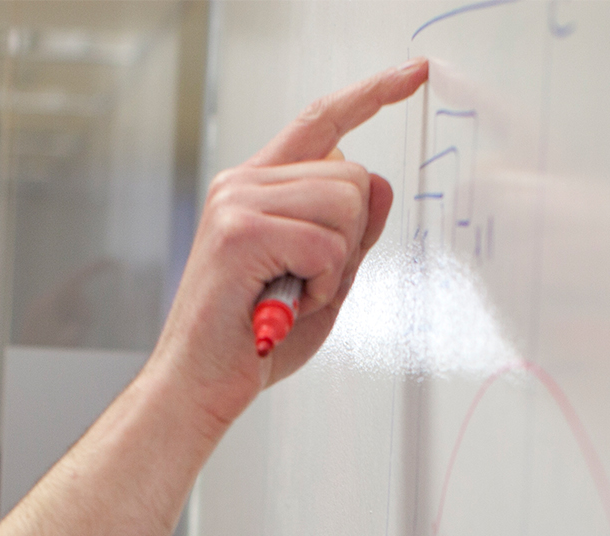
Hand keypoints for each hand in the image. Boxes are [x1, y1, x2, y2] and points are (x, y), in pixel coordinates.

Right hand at [148, 58, 428, 438]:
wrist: (197, 388)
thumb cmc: (249, 345)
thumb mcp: (320, 281)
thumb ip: (351, 234)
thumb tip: (379, 184)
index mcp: (254, 190)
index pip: (321, 123)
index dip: (370, 95)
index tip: (412, 73)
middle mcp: (241, 185)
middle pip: (353, 174)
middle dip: (352, 238)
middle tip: (307, 283)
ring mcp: (237, 204)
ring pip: (346, 202)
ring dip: (336, 263)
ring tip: (292, 295)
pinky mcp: (239, 233)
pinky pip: (326, 242)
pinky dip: (321, 283)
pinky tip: (286, 303)